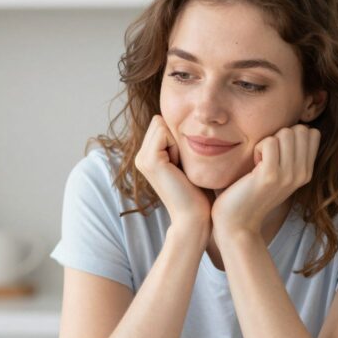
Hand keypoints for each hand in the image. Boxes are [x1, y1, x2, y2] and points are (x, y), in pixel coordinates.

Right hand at [134, 115, 211, 236]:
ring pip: (161, 124)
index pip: (160, 123)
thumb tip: (186, 120)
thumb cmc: (197, 191)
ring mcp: (142, 159)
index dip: (178, 136)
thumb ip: (178, 143)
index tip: (184, 162)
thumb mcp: (186, 161)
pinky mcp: (150, 160)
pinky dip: (177, 146)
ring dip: (178, 142)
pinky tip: (179, 168)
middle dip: (176, 137)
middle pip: (159, 121)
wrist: (194, 216)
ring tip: (181, 167)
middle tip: (182, 165)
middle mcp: (140, 157)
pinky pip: (164, 132)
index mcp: (147, 156)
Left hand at [211, 124, 320, 239]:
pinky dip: (257, 148)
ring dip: (267, 142)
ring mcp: (288, 175)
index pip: (312, 133)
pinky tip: (253, 166)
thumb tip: (296, 127)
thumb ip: (290, 154)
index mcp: (306, 172)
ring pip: (285, 132)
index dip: (292, 134)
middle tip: (266, 157)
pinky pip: (268, 142)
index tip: (277, 153)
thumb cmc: (251, 193)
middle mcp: (301, 174)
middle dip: (279, 136)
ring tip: (259, 162)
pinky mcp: (270, 176)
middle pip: (299, 130)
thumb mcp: (279, 174)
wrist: (238, 223)